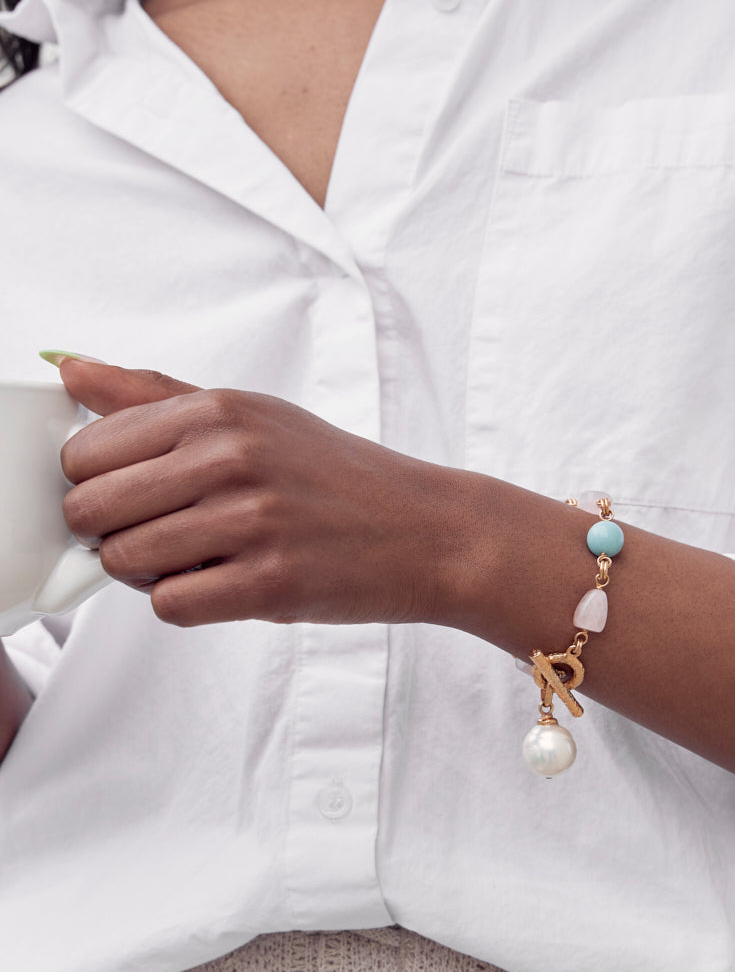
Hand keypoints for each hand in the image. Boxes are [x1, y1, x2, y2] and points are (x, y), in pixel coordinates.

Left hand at [56, 360, 458, 626]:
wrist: (430, 531)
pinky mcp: (270, 584)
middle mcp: (231, 458)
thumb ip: (156, 395)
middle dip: (112, 531)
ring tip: (203, 560)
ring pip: (123, 560)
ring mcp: (251, 522)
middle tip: (163, 534)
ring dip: (150, 571)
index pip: (84, 451)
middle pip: (90, 509)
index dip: (97, 484)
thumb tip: (67, 366)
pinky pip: (170, 605)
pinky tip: (227, 584)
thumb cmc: (341, 477)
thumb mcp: (256, 416)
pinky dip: (187, 603)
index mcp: (220, 411)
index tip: (135, 496)